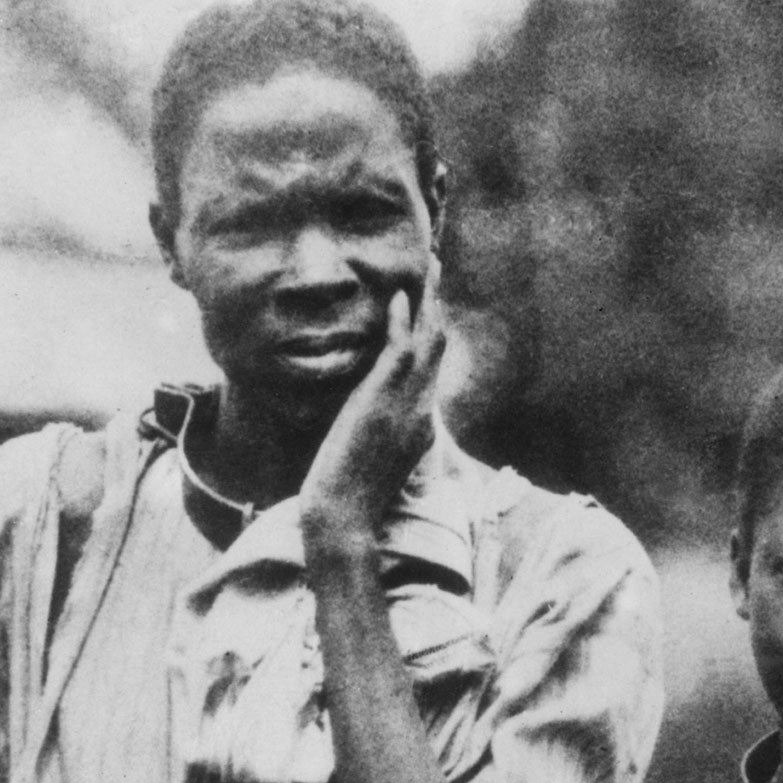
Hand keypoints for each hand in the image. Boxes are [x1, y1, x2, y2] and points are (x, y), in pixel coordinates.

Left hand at [299, 254, 445, 545]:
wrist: (344, 516)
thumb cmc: (350, 500)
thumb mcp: (372, 463)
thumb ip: (379, 438)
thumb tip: (368, 426)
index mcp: (422, 427)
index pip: (433, 373)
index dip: (432, 337)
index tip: (429, 309)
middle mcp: (423, 412)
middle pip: (438, 348)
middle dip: (438, 306)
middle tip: (436, 269)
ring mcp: (407, 405)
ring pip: (429, 341)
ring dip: (429, 300)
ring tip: (429, 266)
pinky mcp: (383, 401)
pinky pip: (400, 350)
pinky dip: (402, 321)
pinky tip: (398, 297)